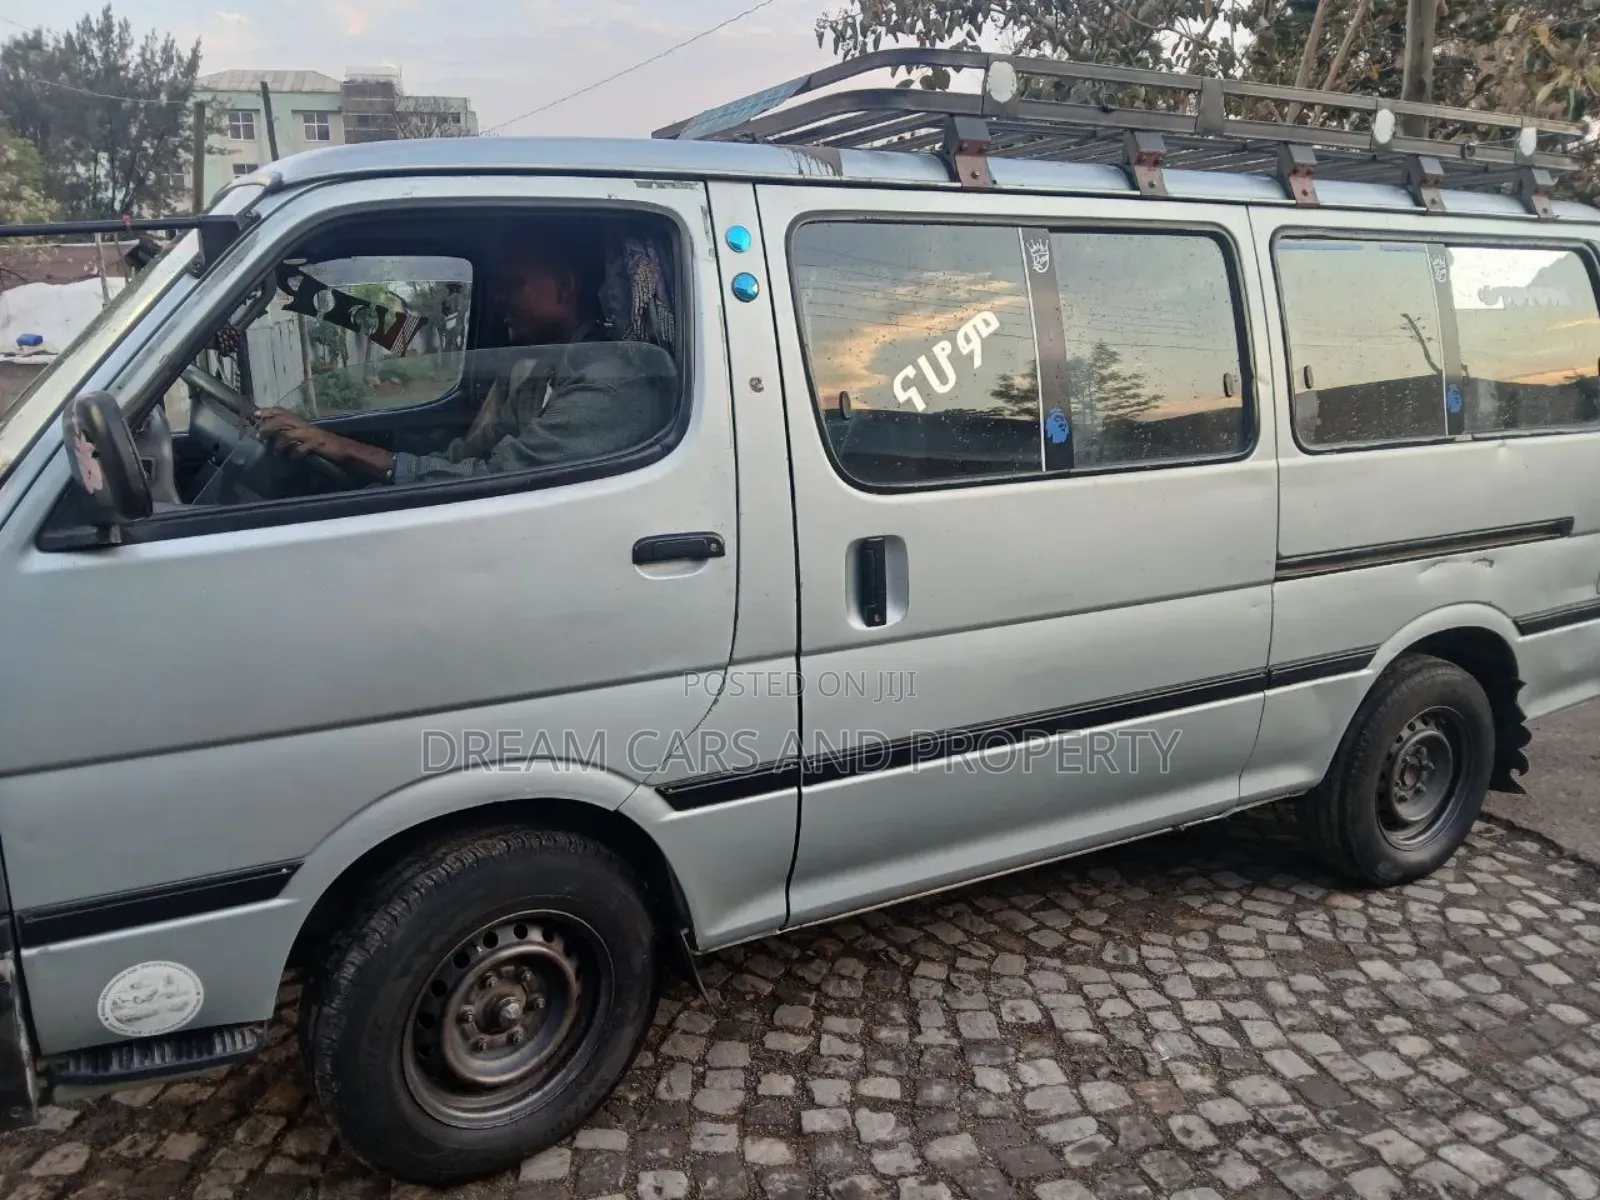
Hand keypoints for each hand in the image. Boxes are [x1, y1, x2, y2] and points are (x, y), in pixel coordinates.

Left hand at [250, 407, 396, 480]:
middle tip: (260, 435)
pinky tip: (293, 457)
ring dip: (281, 442)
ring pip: (290, 433)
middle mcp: (304, 425)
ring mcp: (311, 434)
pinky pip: (303, 447)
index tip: (255, 413)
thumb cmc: (322, 443)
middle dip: (269, 426)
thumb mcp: (304, 435)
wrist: (343, 448)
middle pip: (283, 420)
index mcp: (300, 422)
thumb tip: (273, 437)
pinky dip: (296, 452)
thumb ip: (291, 434)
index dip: (268, 411)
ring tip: (276, 451)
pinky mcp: (317, 444)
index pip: (282, 411)